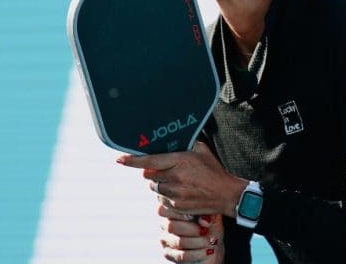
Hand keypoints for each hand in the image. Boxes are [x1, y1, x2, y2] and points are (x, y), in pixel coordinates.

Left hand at [117, 141, 246, 217]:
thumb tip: (173, 138)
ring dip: (160, 184)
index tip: (120, 159)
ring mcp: (175, 193)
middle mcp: (175, 178)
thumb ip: (186, 145)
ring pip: (155, 187)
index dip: (132, 160)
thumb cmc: (214, 171)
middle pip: (149, 175)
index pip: (150, 161)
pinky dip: (167, 195)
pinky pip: (162, 199)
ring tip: (176, 182)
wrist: (225, 194)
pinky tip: (180, 192)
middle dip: (153, 172)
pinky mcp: (176, 206)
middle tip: (166, 170)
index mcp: (180, 161)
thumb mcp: (202, 151)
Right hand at [159, 206, 224, 263]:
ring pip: (179, 242)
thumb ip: (208, 214)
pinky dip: (197, 253)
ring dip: (198, 242)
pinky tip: (206, 251)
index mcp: (173, 209)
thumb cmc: (211, 227)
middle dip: (193, 230)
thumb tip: (203, 220)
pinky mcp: (169, 254)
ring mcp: (165, 240)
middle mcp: (165, 224)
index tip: (195, 216)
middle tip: (205, 231)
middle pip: (171, 226)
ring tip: (209, 241)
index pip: (164, 209)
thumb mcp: (213, 217)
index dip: (179, 212)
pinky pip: (181, 256)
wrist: (212, 246)